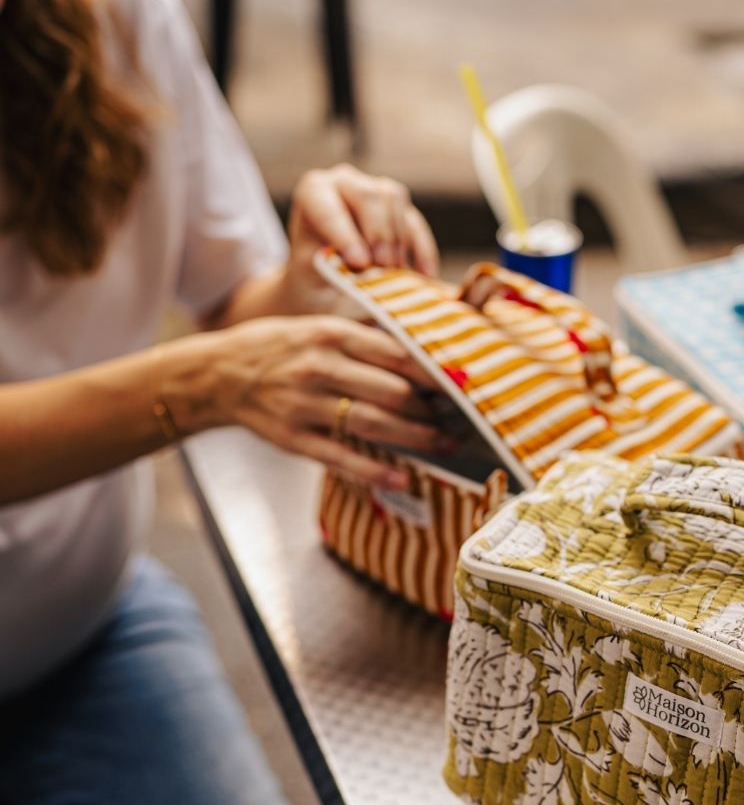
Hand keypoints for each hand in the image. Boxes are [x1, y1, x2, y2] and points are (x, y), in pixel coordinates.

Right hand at [193, 316, 455, 487]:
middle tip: (462, 419)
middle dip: (434, 410)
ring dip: (416, 438)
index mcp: (331, 334)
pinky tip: (401, 477)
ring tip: (445, 445)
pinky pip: (340, 457)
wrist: (218, 375)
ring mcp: (305, 405)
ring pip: (373, 423)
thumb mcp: (317, 328)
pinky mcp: (293, 438)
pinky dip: (373, 470)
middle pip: (393, 391)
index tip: (464, 383)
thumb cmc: (279, 348)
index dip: (436, 373)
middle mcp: (320, 367)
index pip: (398, 353)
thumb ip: (365, 338)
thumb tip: (421, 348)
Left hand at [285, 166, 438, 310]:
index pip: (328, 207)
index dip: (345, 234)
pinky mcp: (400, 208)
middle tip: (384, 267)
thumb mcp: (313, 279)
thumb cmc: (313, 279)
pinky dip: (422, 250)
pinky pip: (415, 223)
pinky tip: (426, 276)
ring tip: (396, 272)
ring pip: (395, 200)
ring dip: (398, 239)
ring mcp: (375, 190)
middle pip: (369, 196)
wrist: (325, 283)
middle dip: (379, 233)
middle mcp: (344, 183)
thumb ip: (333, 274)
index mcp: (313, 193)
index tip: (359, 263)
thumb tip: (367, 274)